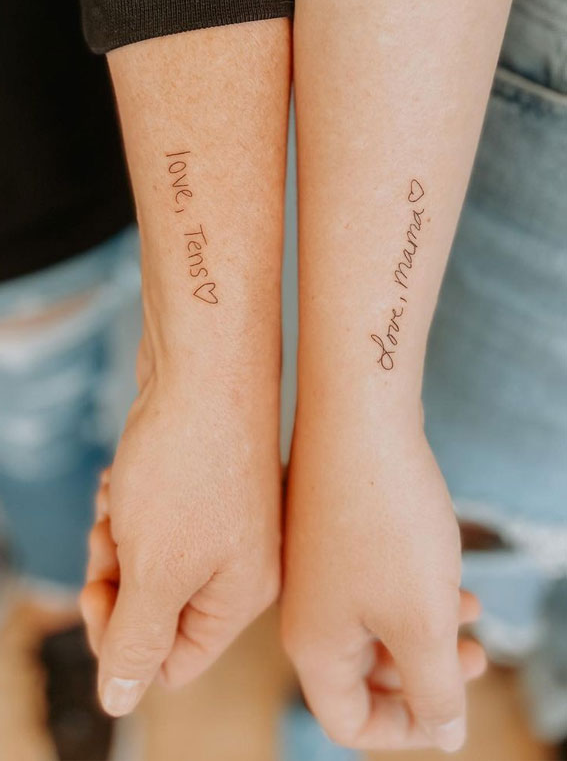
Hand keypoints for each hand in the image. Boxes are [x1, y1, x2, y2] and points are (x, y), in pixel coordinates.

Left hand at [81, 332, 280, 716]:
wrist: (206, 362)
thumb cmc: (189, 461)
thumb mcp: (156, 568)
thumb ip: (137, 640)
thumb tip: (121, 700)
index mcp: (243, 593)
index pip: (173, 660)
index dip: (124, 639)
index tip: (99, 591)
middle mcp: (242, 560)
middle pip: (156, 607)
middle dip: (118, 576)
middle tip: (109, 538)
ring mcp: (225, 518)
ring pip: (149, 557)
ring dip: (119, 533)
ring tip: (121, 495)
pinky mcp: (204, 483)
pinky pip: (153, 516)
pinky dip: (129, 501)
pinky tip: (127, 472)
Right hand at [281, 405, 485, 752]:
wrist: (359, 417)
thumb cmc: (387, 521)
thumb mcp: (422, 622)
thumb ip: (434, 689)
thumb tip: (445, 735)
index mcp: (312, 643)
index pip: (349, 720)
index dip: (403, 730)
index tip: (448, 708)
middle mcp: (306, 607)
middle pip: (366, 672)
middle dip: (427, 673)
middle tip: (476, 659)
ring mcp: (317, 563)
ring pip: (377, 621)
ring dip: (429, 626)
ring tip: (473, 611)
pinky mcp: (334, 528)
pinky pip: (376, 579)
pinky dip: (416, 586)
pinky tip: (452, 568)